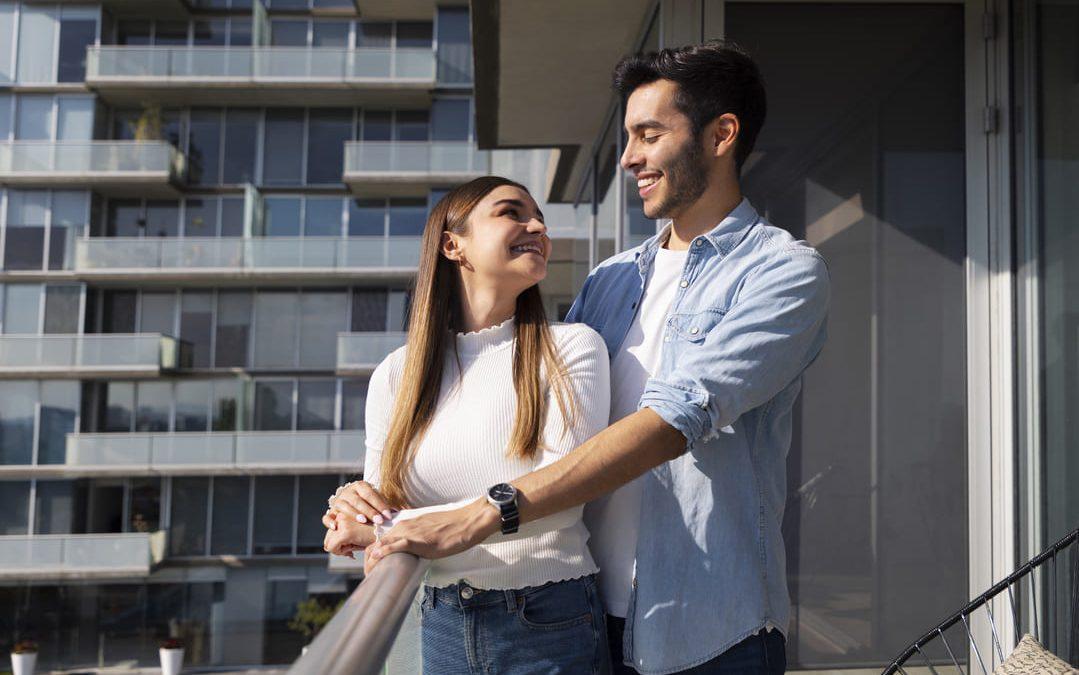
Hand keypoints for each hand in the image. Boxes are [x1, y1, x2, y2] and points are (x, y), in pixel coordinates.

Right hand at [323, 480, 400, 529]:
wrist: (354, 502)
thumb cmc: (371, 504)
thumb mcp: (378, 501)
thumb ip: (387, 506)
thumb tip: (403, 512)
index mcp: (361, 486)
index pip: (370, 493)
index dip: (379, 504)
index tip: (388, 515)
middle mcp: (348, 492)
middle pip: (357, 500)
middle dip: (369, 511)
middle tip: (379, 520)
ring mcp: (338, 501)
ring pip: (343, 506)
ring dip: (353, 514)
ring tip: (363, 521)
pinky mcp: (331, 512)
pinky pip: (327, 516)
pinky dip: (329, 521)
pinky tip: (336, 527)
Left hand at [323, 514, 374, 555]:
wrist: (389, 535)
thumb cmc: (375, 534)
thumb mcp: (356, 532)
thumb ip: (341, 536)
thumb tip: (327, 547)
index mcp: (344, 510)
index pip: (330, 531)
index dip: (339, 542)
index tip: (352, 544)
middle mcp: (341, 513)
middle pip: (328, 537)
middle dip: (339, 546)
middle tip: (354, 547)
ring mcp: (343, 521)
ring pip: (329, 542)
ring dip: (340, 549)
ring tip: (355, 545)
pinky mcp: (345, 532)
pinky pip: (332, 548)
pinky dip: (341, 552)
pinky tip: (354, 548)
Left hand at [365, 499, 499, 562]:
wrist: (467, 521)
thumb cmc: (453, 527)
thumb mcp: (430, 530)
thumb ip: (419, 538)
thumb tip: (415, 550)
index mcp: (408, 524)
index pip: (385, 538)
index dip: (376, 552)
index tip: (373, 565)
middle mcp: (405, 526)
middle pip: (380, 541)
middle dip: (371, 558)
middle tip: (368, 573)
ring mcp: (411, 532)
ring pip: (384, 543)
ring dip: (374, 558)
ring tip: (368, 573)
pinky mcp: (418, 540)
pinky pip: (396, 545)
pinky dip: (384, 551)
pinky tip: (376, 557)